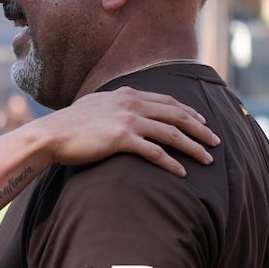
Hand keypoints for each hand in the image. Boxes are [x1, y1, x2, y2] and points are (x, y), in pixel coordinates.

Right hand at [39, 87, 219, 176]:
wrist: (52, 134)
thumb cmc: (69, 125)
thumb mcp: (95, 105)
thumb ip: (113, 103)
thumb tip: (121, 105)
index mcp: (127, 94)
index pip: (167, 100)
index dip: (188, 111)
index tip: (202, 121)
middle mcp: (132, 103)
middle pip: (176, 114)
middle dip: (200, 128)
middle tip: (216, 141)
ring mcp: (128, 120)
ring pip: (171, 132)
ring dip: (193, 146)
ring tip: (208, 159)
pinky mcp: (122, 139)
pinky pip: (155, 152)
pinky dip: (172, 163)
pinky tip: (183, 173)